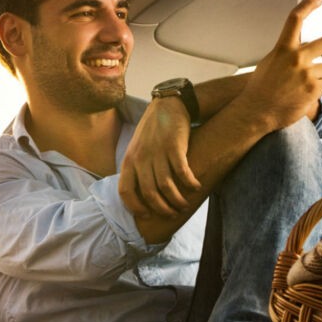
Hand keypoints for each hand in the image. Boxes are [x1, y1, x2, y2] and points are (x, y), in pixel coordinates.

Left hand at [119, 96, 201, 217]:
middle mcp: (141, 159)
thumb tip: (139, 194)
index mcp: (128, 161)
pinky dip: (190, 184)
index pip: (125, 191)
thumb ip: (136, 169)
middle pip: (149, 194)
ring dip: (177, 200)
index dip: (135, 207)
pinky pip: (182, 172)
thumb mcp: (136, 150)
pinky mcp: (174, 147)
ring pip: (166, 187)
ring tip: (184, 205)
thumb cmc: (153, 131)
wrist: (168, 106)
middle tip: (172, 214)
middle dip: (161, 209)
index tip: (146, 215)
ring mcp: (157, 153)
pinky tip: (196, 187)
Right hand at [237, 0, 321, 132]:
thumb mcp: (269, 63)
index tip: (318, 0)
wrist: (255, 112)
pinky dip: (318, 90)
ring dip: (320, 76)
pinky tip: (304, 95)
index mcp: (282, 49)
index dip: (308, 5)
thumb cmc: (260, 89)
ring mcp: (306, 74)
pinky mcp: (313, 89)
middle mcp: (296, 58)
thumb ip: (286, 53)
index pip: (295, 19)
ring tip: (304, 86)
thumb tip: (303, 46)